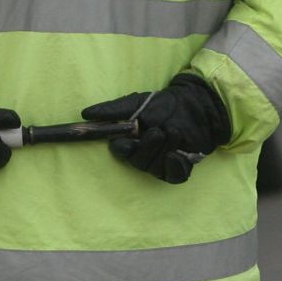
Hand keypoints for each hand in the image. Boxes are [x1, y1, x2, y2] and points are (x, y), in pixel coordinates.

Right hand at [81, 74, 231, 184]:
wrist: (196, 106)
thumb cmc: (164, 105)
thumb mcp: (137, 103)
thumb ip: (113, 109)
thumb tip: (86, 113)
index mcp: (131, 141)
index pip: (121, 152)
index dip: (124, 148)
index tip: (127, 139)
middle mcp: (145, 155)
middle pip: (138, 162)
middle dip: (148, 147)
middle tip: (158, 131)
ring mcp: (162, 164)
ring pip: (155, 168)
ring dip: (165, 148)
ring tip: (175, 131)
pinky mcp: (180, 169)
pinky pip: (174, 176)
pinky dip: (175, 166)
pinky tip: (178, 153)